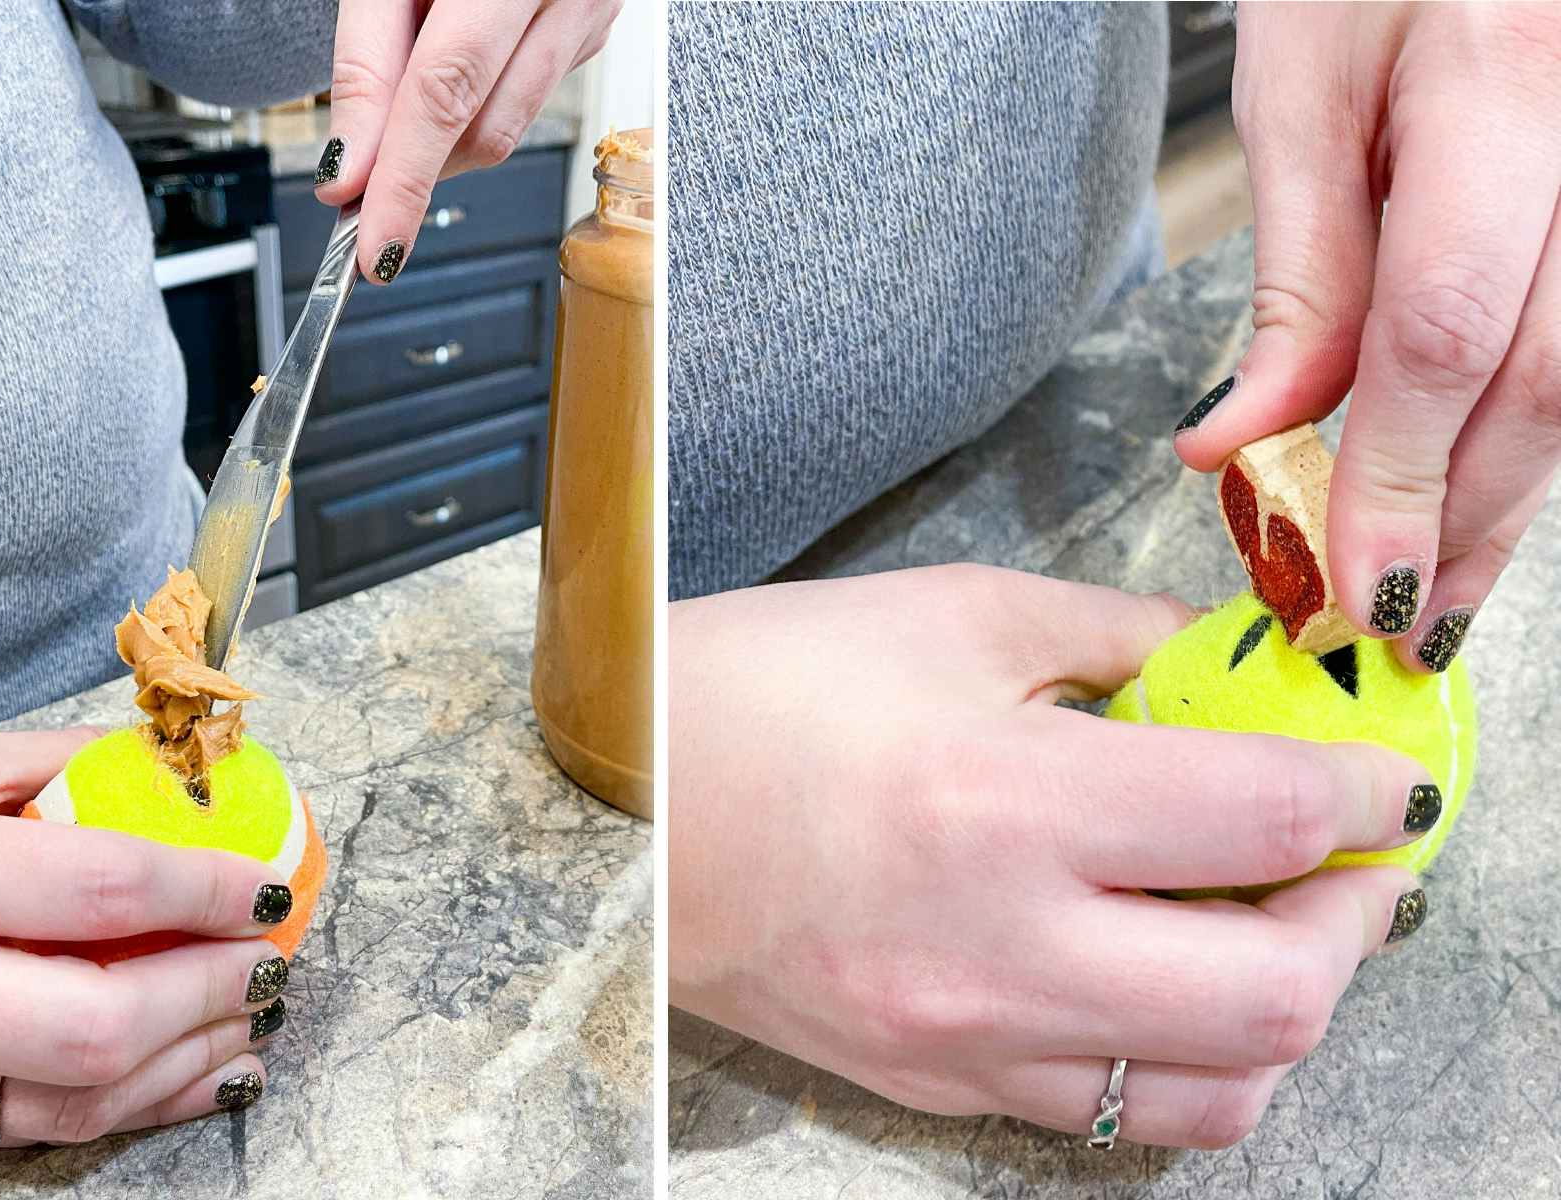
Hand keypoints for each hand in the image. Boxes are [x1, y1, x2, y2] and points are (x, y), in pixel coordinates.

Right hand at [0, 729, 295, 1144]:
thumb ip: (60, 766)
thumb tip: (180, 772)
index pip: (99, 889)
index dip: (205, 889)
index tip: (268, 884)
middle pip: (97, 1019)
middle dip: (211, 993)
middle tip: (272, 961)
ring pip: (75, 1096)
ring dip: (190, 1063)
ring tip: (255, 1023)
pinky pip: (32, 1130)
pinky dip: (130, 1105)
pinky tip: (192, 1075)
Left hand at [315, 0, 621, 282]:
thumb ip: (365, 62)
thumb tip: (350, 171)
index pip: (447, 92)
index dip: (405, 178)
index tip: (374, 245)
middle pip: (481, 126)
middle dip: (413, 171)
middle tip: (358, 201)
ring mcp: (589, 13)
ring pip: (507, 127)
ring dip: (440, 144)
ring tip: (392, 127)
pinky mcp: (592, 31)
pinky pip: (529, 99)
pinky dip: (474, 110)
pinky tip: (447, 78)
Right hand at [669, 566, 1431, 1148]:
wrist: (621, 807)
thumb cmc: (762, 689)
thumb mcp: (950, 617)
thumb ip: (1118, 637)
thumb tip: (1232, 670)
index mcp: (1003, 802)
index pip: (1263, 819)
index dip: (1364, 790)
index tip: (1386, 774)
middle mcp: (996, 948)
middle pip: (1276, 995)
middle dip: (1354, 919)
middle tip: (1343, 857)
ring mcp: (965, 1040)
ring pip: (1216, 1093)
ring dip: (1280, 1010)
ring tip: (1261, 927)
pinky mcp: (935, 1087)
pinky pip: (1107, 1113)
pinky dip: (1177, 1056)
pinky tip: (1154, 977)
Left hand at [1174, 2, 1560, 671]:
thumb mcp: (1297, 99)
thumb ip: (1297, 279)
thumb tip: (1246, 445)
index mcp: (1501, 78)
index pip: (1445, 327)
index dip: (1397, 474)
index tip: (1352, 580)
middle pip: (1545, 377)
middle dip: (1464, 519)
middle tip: (1395, 620)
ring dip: (1508, 496)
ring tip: (1437, 584)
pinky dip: (1531, 425)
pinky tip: (1482, 488)